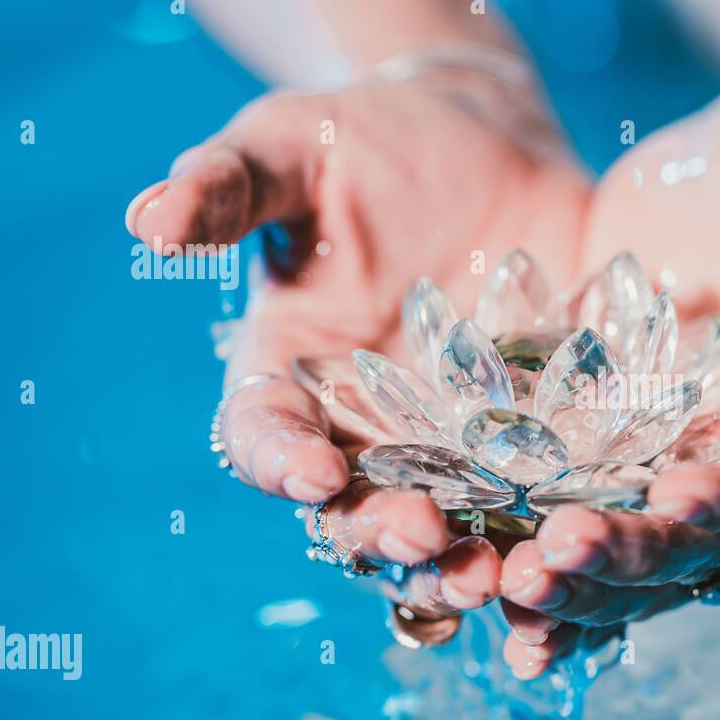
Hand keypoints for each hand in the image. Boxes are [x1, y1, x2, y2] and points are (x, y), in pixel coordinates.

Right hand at [125, 68, 591, 609]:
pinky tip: (572, 553)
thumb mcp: (293, 147)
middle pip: (355, 506)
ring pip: (444, 527)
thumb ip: (227, 185)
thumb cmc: (368, 143)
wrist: (483, 143)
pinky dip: (541, 536)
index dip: (279, 458)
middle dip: (382, 530)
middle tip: (422, 536)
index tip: (314, 472)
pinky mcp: (527, 438)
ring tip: (497, 576)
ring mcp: (448, 443)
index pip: (264, 432)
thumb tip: (148, 222)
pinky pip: (532, 501)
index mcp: (290, 373)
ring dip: (461, 560)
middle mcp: (362, 428)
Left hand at [497, 96, 719, 676]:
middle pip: (692, 546)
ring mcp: (674, 463)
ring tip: (504, 593)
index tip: (673, 499)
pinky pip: (562, 491)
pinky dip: (521, 529)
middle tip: (549, 564)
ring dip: (567, 578)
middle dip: (625, 560)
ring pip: (622, 544)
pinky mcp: (606, 436)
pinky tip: (468, 559)